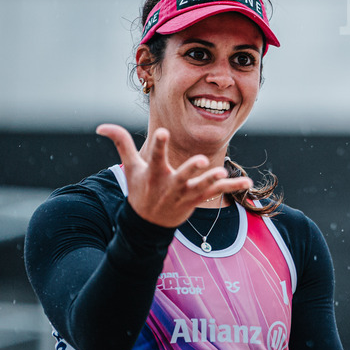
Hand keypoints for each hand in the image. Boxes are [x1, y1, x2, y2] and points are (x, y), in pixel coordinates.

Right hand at [97, 123, 252, 227]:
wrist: (148, 224)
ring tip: (224, 173)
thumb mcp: (131, 167)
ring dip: (213, 180)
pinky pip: (217, 193)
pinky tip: (248, 182)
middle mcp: (171, 184)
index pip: (156, 157)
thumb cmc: (140, 189)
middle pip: (182, 176)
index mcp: (155, 174)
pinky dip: (233, 187)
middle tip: (200, 161)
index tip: (163, 132)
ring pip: (201, 186)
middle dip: (190, 169)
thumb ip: (121, 143)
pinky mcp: (198, 199)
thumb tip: (101, 125)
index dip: (159, 145)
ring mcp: (186, 194)